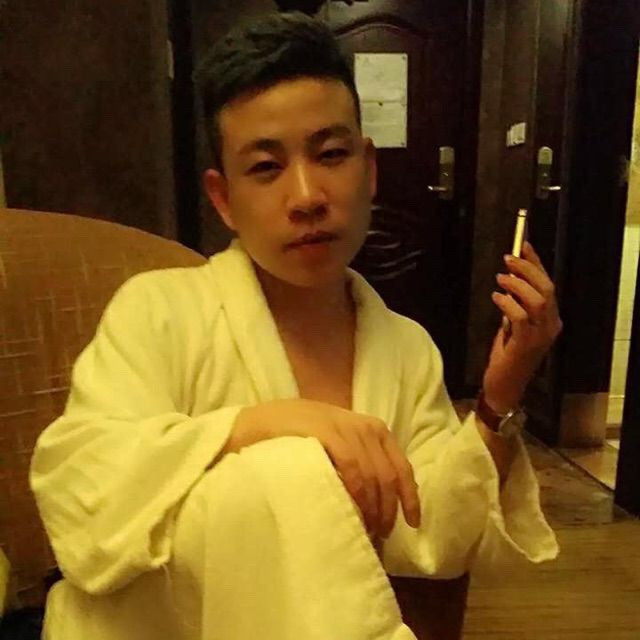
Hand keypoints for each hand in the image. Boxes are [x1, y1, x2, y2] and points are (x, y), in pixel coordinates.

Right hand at [229, 399, 420, 538]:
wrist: (252, 426)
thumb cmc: (292, 439)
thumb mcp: (332, 445)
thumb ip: (355, 460)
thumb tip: (376, 501)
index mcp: (370, 427)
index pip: (400, 465)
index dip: (409, 497)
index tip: (412, 524)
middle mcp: (362, 425)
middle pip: (388, 475)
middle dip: (387, 510)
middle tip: (377, 536)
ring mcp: (344, 426)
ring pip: (374, 475)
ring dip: (372, 508)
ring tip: (363, 531)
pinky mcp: (325, 432)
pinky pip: (353, 467)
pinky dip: (357, 492)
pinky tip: (350, 509)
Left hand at [483, 241, 562, 412]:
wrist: (504, 386)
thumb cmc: (507, 356)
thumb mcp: (513, 327)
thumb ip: (516, 307)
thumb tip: (510, 280)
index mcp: (551, 320)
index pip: (548, 285)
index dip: (536, 264)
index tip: (523, 246)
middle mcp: (551, 326)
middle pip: (547, 289)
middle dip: (528, 270)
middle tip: (508, 259)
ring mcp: (541, 336)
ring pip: (537, 300)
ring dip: (517, 285)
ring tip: (500, 278)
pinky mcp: (526, 344)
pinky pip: (520, 317)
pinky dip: (508, 303)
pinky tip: (496, 298)